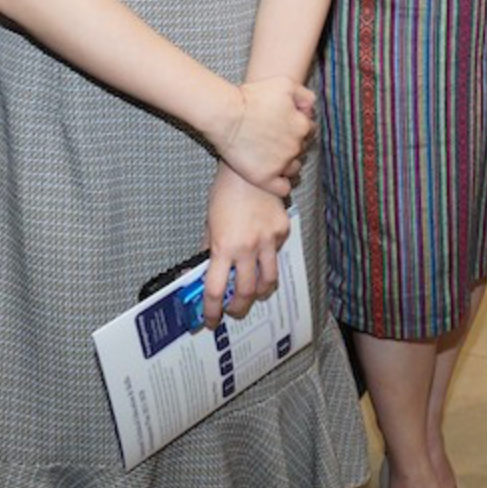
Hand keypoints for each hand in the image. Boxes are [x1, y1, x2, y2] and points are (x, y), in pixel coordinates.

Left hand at [202, 166, 290, 327]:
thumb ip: (209, 250)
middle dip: (238, 308)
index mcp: (224, 246)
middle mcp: (248, 247)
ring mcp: (268, 240)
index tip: (209, 319)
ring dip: (260, 292)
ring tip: (252, 291)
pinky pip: (277, 255)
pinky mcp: (282, 231)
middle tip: (233, 310)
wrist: (248, 168)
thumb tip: (204, 272)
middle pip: (247, 293)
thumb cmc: (224, 192)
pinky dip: (269, 259)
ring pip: (269, 281)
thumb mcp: (209, 224)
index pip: (216, 290)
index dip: (212, 310)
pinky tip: (262, 250)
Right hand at [214, 76, 314, 196]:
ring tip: (269, 156)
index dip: (296, 126)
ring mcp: (281, 164)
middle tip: (272, 138)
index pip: (308, 130)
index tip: (282, 125)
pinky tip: (271, 175)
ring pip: (294, 169)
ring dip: (287, 164)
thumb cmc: (251, 97)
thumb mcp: (284, 84)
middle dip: (291, 144)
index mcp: (302, 126)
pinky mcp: (265, 178)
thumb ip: (304, 95)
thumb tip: (311, 108)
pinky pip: (283, 188)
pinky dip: (280, 184)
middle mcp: (295, 147)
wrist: (225, 114)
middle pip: (301, 149)